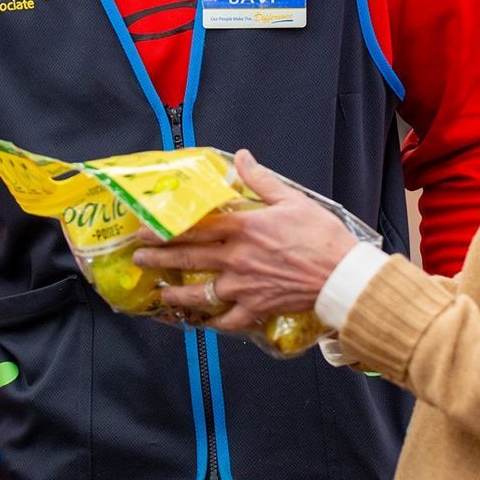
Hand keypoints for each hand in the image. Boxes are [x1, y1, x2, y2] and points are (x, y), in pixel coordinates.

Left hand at [135, 148, 358, 332]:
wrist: (341, 276)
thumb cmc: (321, 236)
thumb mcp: (291, 199)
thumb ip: (261, 180)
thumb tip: (242, 157)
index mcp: (244, 227)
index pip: (196, 225)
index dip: (166, 228)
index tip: (144, 230)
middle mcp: (237, 257)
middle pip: (190, 256)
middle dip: (160, 258)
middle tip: (138, 259)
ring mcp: (243, 286)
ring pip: (201, 292)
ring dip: (177, 292)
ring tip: (161, 293)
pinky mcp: (256, 308)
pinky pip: (227, 320)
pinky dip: (212, 322)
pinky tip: (201, 321)